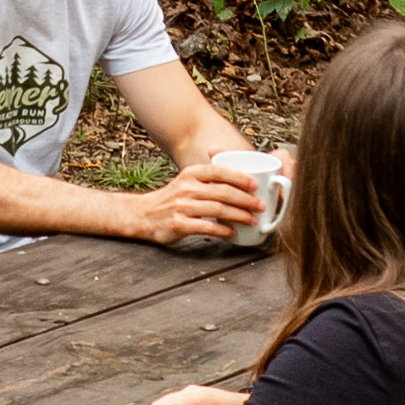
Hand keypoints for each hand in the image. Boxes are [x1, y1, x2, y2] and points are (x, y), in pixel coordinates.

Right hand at [126, 161, 264, 244]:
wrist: (143, 214)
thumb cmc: (172, 198)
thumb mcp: (187, 180)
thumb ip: (209, 177)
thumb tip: (242, 177)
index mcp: (191, 173)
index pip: (219, 171)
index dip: (240, 177)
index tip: (256, 185)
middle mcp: (187, 187)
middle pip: (223, 192)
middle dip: (246, 199)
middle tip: (261, 206)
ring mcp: (182, 206)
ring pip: (217, 209)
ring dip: (239, 215)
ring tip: (252, 220)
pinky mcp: (179, 224)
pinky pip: (206, 227)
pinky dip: (222, 230)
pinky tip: (232, 233)